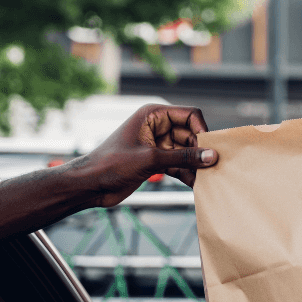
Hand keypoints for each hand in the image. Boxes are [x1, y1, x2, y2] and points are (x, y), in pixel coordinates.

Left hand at [83, 103, 215, 206]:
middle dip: (201, 151)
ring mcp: (158, 145)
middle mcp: (158, 127)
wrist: (89, 185)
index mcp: (153, 115)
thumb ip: (184, 157)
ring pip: (188, 152)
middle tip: (211, 169)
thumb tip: (212, 156)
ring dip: (196, 165)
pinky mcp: (158, 161)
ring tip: (205, 180)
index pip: (190, 115)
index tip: (210, 150)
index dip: (202, 130)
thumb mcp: (151, 159)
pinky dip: (188, 174)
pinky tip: (195, 186)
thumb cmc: (112, 164)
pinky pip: (180, 164)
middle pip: (192, 135)